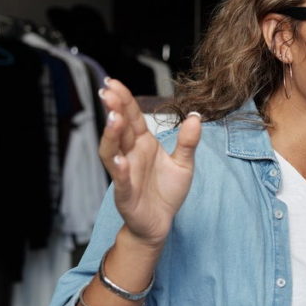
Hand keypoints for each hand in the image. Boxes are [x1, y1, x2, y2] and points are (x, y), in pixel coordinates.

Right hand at [98, 78, 200, 246]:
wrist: (160, 223)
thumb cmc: (167, 192)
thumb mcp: (184, 164)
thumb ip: (188, 142)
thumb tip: (196, 117)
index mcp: (143, 144)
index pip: (132, 117)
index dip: (124, 100)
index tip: (114, 82)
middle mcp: (130, 155)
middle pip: (119, 129)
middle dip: (114, 110)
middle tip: (109, 91)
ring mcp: (125, 173)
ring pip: (112, 151)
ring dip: (112, 135)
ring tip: (113, 118)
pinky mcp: (125, 194)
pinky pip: (120, 180)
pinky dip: (119, 169)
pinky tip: (119, 159)